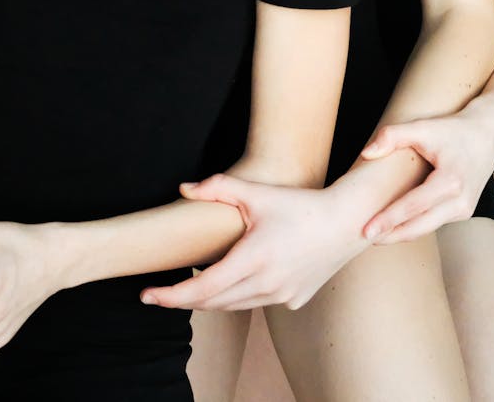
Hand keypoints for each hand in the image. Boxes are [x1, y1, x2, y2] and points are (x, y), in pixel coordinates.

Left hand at [140, 175, 366, 311]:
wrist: (346, 221)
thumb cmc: (301, 204)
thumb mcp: (258, 193)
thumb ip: (219, 187)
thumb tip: (184, 188)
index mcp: (253, 259)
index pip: (201, 289)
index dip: (170, 295)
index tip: (148, 295)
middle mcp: (266, 284)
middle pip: (212, 302)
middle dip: (182, 300)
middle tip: (160, 293)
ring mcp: (281, 296)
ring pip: (233, 306)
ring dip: (209, 300)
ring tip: (190, 288)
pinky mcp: (293, 299)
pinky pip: (256, 303)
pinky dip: (237, 297)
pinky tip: (232, 282)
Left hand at [360, 107, 493, 243]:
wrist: (486, 135)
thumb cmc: (452, 130)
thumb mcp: (423, 127)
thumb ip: (392, 135)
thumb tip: (366, 154)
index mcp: (451, 181)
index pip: (413, 206)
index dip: (388, 219)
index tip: (366, 229)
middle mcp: (461, 200)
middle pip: (419, 226)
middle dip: (391, 235)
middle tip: (363, 238)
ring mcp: (464, 209)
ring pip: (426, 228)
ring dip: (401, 233)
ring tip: (375, 236)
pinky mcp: (464, 211)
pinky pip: (434, 222)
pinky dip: (414, 226)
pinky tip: (395, 226)